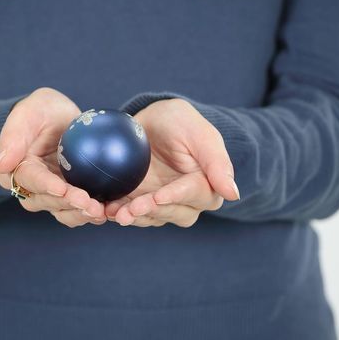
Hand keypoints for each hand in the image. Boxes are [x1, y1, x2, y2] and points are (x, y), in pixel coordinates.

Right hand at [0, 88, 105, 226]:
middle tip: (88, 202)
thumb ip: (14, 136)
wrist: (60, 118)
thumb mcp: (29, 113)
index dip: (45, 186)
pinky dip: (92, 213)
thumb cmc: (41, 110)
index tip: (61, 187)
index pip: (30, 180)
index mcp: (17, 169)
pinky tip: (109, 211)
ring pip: (63, 211)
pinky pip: (78, 210)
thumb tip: (1, 165)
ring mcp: (51, 195)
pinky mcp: (69, 197)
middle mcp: (31, 188)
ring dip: (81, 214)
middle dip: (68, 203)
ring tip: (100, 212)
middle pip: (47, 201)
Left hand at [105, 99, 239, 227]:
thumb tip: (233, 194)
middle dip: (151, 210)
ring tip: (114, 213)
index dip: (176, 196)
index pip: (194, 194)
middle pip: (173, 212)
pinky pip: (132, 214)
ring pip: (152, 218)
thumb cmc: (179, 121)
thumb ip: (217, 161)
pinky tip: (105, 209)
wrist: (151, 122)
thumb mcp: (198, 132)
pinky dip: (118, 212)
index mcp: (208, 183)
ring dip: (133, 217)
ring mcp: (163, 204)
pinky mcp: (141, 204)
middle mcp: (188, 200)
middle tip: (130, 208)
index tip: (159, 196)